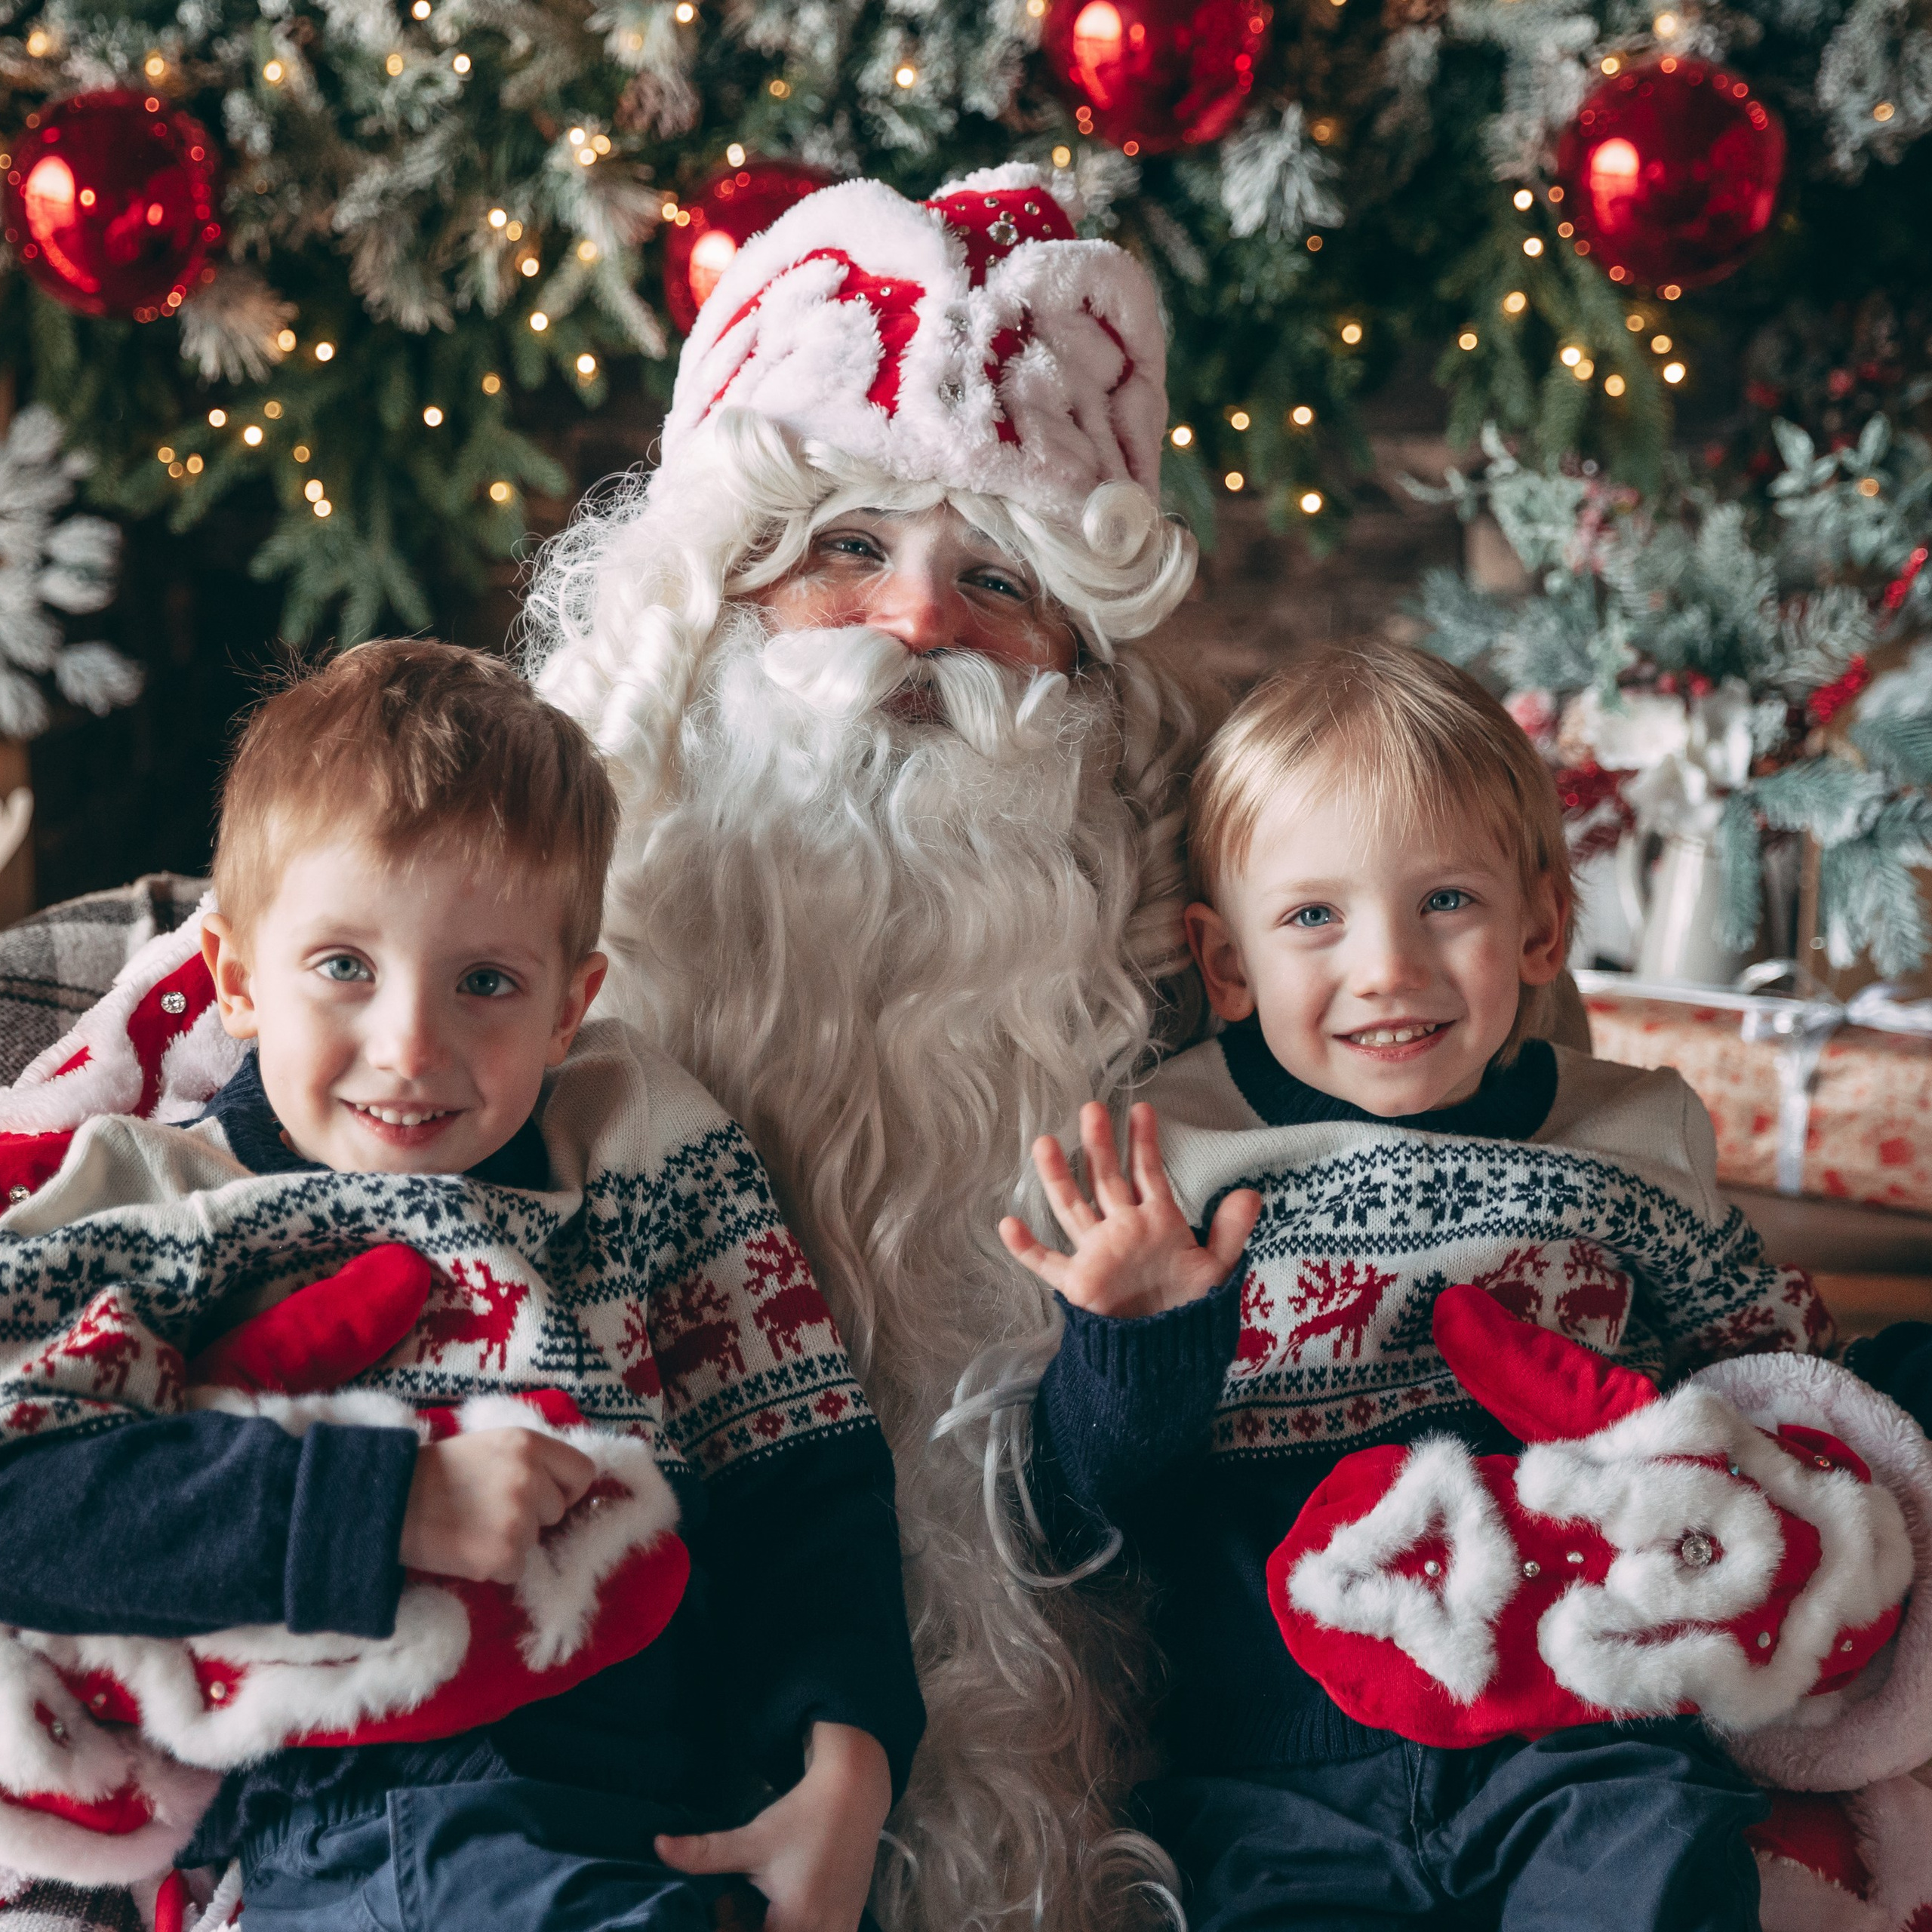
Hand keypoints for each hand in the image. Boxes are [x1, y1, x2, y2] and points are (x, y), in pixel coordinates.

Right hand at [399, 1428, 595, 1583]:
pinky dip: (493, 1567)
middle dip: (531, 1516)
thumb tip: (563, 1488)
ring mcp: (519, 1517)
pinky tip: (464, 1548)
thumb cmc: (434, 1474)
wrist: (386, 1502)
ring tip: (470, 1528)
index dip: (565, 1488)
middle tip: (486, 1511)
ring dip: (510, 1542)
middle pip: (557, 1510)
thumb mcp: (489, 1446)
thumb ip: (529, 1460)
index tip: (541, 1496)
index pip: (582, 1471)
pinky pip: (516, 1570)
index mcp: (529, 1443)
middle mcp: (531, 1476)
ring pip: (535, 1541)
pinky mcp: (504, 1554)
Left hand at [656, 1721, 890, 1931]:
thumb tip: (657, 1846)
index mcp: (795, 1922)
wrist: (853, 1793)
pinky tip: (778, 1911)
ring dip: (770, 1927)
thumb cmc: (801, 1817)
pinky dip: (795, 1928)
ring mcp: (841, 1931)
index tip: (721, 1910)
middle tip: (734, 1907)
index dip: (728, 1927)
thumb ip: (704, 1852)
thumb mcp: (752, 1838)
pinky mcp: (849, 1923)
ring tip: (757, 1910)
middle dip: (745, 1926)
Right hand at [999, 1100, 1259, 1320]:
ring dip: (1058, 1177)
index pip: (1147, 1172)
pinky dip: (1028, 1247)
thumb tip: (1252, 1193)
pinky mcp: (1080, 1283)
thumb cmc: (1190, 1306)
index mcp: (1155, 1221)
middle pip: (1106, 1179)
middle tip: (1092, 1108)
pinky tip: (1008, 1223)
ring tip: (1045, 1143)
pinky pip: (1047, 1263)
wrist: (1169, 1352)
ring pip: (1073, 1207)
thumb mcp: (1218, 1268)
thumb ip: (1231, 1231)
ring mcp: (1097, 1252)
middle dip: (1100, 1145)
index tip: (1142, 1108)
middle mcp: (1122, 1229)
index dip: (1144, 1142)